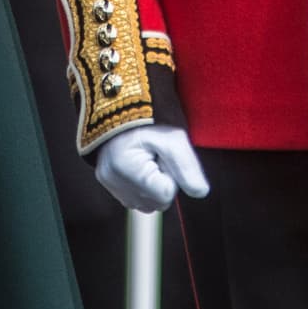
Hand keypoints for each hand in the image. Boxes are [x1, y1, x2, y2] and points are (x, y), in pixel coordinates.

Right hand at [95, 125, 210, 213]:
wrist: (121, 104)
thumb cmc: (148, 119)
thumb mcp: (172, 137)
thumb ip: (187, 165)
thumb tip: (201, 192)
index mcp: (127, 169)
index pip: (167, 194)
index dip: (172, 174)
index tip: (163, 154)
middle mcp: (114, 182)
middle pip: (158, 202)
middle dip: (163, 181)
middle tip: (156, 154)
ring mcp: (109, 184)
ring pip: (147, 204)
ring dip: (153, 186)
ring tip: (147, 158)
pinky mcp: (106, 183)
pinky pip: (135, 199)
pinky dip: (142, 186)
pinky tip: (139, 165)